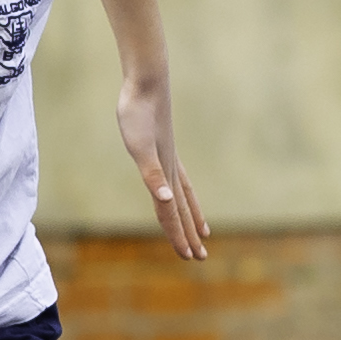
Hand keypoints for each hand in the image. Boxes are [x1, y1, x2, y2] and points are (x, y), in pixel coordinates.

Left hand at [117, 72, 209, 262]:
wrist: (146, 82)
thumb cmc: (138, 114)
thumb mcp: (140, 148)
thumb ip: (152, 175)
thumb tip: (166, 200)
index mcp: (164, 174)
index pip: (172, 213)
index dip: (179, 236)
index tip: (189, 257)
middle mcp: (170, 169)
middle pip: (181, 209)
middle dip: (188, 234)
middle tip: (199, 257)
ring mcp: (168, 158)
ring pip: (183, 196)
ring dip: (191, 216)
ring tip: (203, 231)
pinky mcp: (163, 147)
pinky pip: (177, 178)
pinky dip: (180, 191)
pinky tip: (177, 190)